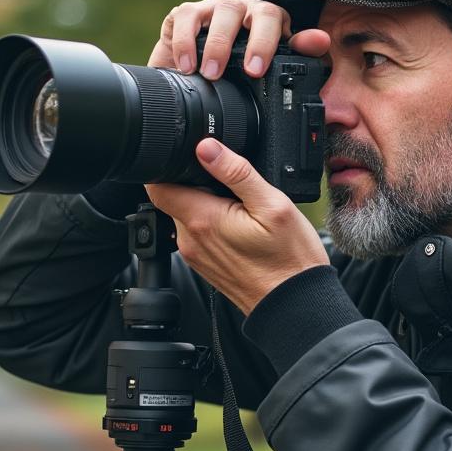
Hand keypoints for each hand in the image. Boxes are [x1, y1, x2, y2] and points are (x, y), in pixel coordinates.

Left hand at [145, 138, 329, 315]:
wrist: (294, 304)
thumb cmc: (289, 260)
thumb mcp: (272, 205)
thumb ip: (237, 173)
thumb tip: (206, 146)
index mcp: (202, 219)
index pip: (157, 186)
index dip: (167, 165)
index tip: (192, 158)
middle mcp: (190, 239)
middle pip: (172, 197)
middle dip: (193, 183)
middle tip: (229, 184)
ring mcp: (195, 254)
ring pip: (185, 214)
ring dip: (204, 203)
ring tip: (238, 207)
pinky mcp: (204, 263)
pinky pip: (197, 233)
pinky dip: (211, 222)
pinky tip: (239, 226)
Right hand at [148, 0, 329, 78]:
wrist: (199, 74)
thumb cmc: (242, 70)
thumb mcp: (272, 68)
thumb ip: (298, 55)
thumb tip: (321, 40)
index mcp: (267, 21)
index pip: (274, 18)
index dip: (267, 41)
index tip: (256, 70)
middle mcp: (242, 10)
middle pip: (245, 11)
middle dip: (241, 41)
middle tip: (236, 73)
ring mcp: (213, 9)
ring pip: (220, 12)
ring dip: (215, 43)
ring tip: (208, 74)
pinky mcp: (185, 14)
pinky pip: (185, 17)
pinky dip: (184, 42)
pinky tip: (185, 66)